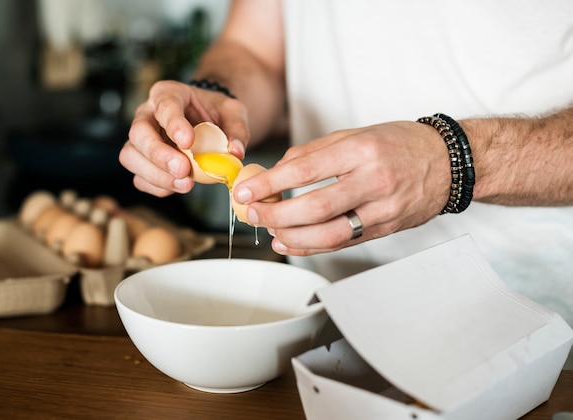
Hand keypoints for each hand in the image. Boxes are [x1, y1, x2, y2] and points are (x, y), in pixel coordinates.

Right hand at [119, 80, 249, 196]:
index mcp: (169, 94)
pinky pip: (139, 177)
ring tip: (185, 184)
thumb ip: (237, 130)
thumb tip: (236, 152)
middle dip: (159, 154)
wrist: (209, 124)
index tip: (188, 142)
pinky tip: (176, 187)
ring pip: (131, 156)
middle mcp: (147, 114)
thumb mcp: (233, 113)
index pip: (165, 105)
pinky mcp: (141, 161)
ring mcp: (140, 139)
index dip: (174, 124)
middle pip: (139, 132)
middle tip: (183, 170)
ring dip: (156, 174)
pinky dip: (156, 186)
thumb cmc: (216, 114)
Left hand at [232, 121, 450, 255]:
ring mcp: (382, 209)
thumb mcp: (354, 134)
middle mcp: (373, 180)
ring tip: (270, 230)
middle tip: (253, 213)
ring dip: (292, 237)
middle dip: (275, 214)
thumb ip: (313, 152)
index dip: (269, 183)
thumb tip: (276, 172)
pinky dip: (312, 247)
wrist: (447, 162)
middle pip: (314, 207)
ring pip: (329, 234)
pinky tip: (291, 242)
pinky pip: (343, 243)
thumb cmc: (399, 143)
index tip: (244, 190)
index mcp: (361, 150)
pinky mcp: (385, 228)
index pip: (305, 170)